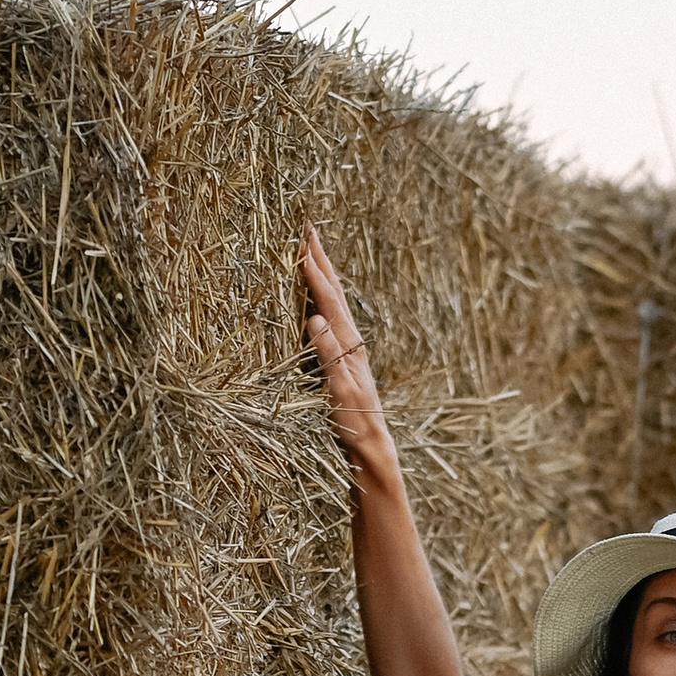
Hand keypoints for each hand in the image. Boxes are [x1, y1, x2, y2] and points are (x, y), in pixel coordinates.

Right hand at [298, 224, 395, 474]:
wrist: (373, 445)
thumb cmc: (354, 421)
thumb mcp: (339, 389)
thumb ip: (328, 354)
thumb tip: (315, 318)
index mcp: (349, 343)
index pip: (329, 298)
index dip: (314, 270)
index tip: (302, 242)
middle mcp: (352, 340)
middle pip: (335, 291)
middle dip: (321, 260)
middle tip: (309, 230)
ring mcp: (350, 348)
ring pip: (335, 302)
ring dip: (323, 275)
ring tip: (312, 253)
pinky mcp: (345, 358)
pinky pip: (332, 317)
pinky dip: (323, 298)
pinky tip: (317, 297)